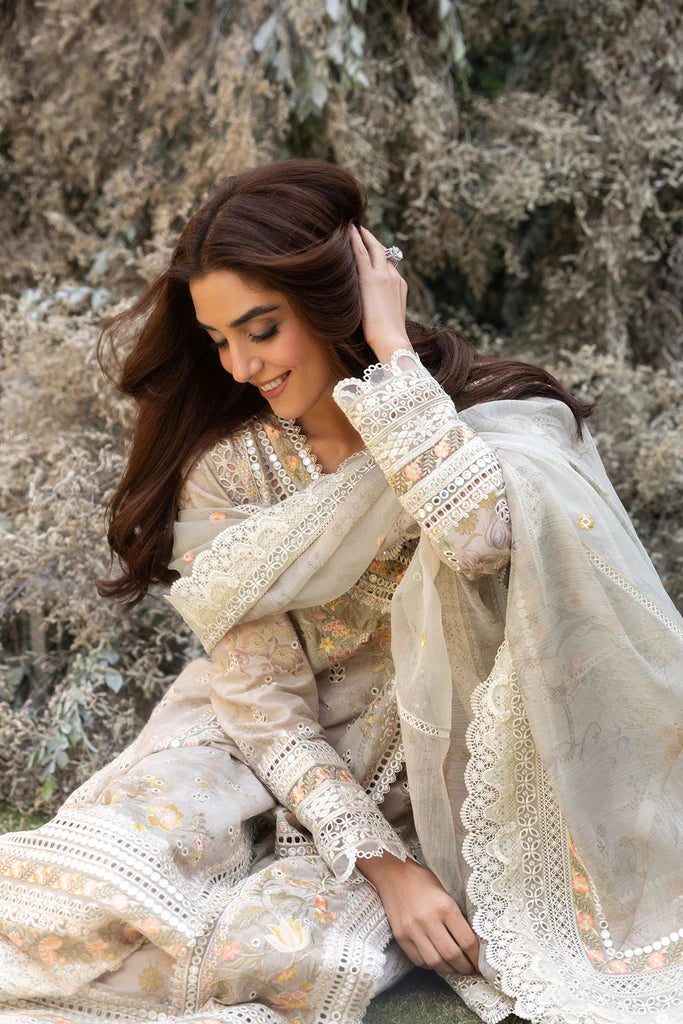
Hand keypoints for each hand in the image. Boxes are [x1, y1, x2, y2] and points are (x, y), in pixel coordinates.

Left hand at [349, 223, 413, 362]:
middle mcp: (394, 277)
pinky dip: (354, 240)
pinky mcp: (371, 279)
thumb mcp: (388, 321)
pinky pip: (361, 253)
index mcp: (400, 287)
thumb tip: (372, 313)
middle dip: (372, 240)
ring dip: (362, 235)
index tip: (371, 248)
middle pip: (383, 252)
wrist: (392, 340)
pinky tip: (346, 231)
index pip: (389, 265)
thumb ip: (381, 310)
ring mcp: (383, 276)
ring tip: (351, 226)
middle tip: (361, 230)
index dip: (380, 256)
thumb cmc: (389, 340)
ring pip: (373, 248)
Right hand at [358, 852, 479, 976]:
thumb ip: (456, 916)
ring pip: (435, 962)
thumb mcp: (445, 893)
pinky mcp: (400, 936)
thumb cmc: (422, 881)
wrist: (392, 873)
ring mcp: (412, 930)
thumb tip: (469, 942)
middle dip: (465, 967)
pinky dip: (430, 965)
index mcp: (445, 907)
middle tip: (470, 969)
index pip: (467, 941)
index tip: (480, 963)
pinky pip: (419, 960)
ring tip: (454, 968)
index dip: (476, 957)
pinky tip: (436, 960)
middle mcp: (429, 920)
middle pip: (452, 955)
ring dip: (448, 969)